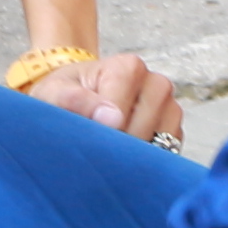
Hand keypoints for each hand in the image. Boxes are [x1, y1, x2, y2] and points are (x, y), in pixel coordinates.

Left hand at [28, 52, 186, 146]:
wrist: (74, 99)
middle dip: (116, 144)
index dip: (101, 132)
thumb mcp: (54, 93)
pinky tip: (125, 155)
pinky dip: (146, 160)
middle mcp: (156, 83)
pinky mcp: (173, 130)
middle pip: (143, 129)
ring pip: (160, 142)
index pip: (121, 112)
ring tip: (109, 149)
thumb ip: (73, 100)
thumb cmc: (64, 95)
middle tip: (94, 148)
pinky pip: (168, 153)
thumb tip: (112, 119)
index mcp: (129, 67)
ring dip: (132, 154)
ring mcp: (169, 107)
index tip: (85, 138)